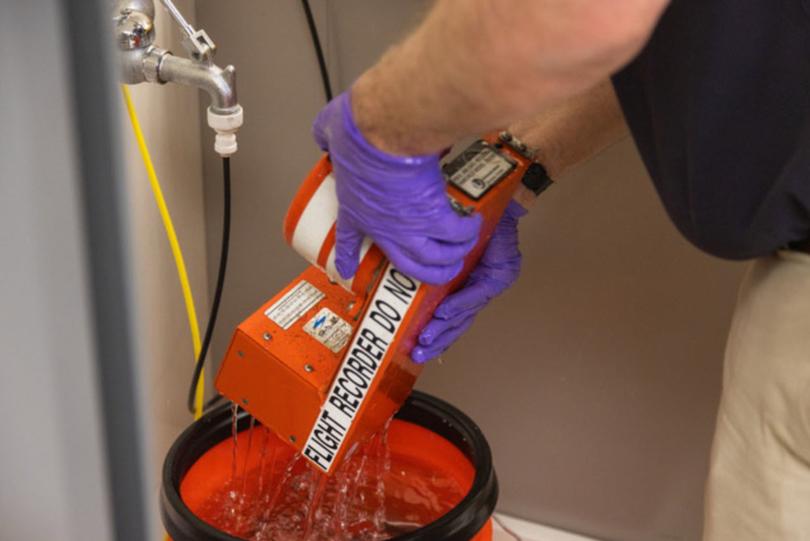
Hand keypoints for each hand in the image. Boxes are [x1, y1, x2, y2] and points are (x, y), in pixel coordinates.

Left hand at [312, 91, 480, 284]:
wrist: (384, 133)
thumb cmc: (359, 133)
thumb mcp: (330, 133)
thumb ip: (326, 134)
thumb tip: (325, 129)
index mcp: (354, 209)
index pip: (347, 241)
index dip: (347, 258)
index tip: (348, 271)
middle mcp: (384, 227)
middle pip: (409, 266)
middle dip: (429, 273)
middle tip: (442, 271)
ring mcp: (410, 227)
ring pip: (437, 258)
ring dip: (453, 256)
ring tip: (464, 249)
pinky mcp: (435, 215)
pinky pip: (456, 234)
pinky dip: (468, 231)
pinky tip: (475, 224)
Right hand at [412, 200, 526, 362]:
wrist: (493, 197)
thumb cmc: (466, 219)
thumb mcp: (438, 249)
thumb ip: (422, 263)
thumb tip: (391, 270)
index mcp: (462, 286)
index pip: (448, 318)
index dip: (433, 335)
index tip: (412, 347)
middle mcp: (477, 289)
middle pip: (457, 323)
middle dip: (436, 340)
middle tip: (416, 352)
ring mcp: (491, 285)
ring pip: (466, 314)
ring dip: (444, 327)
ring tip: (425, 337)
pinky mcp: (502, 276)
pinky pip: (478, 293)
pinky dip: (460, 303)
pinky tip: (444, 311)